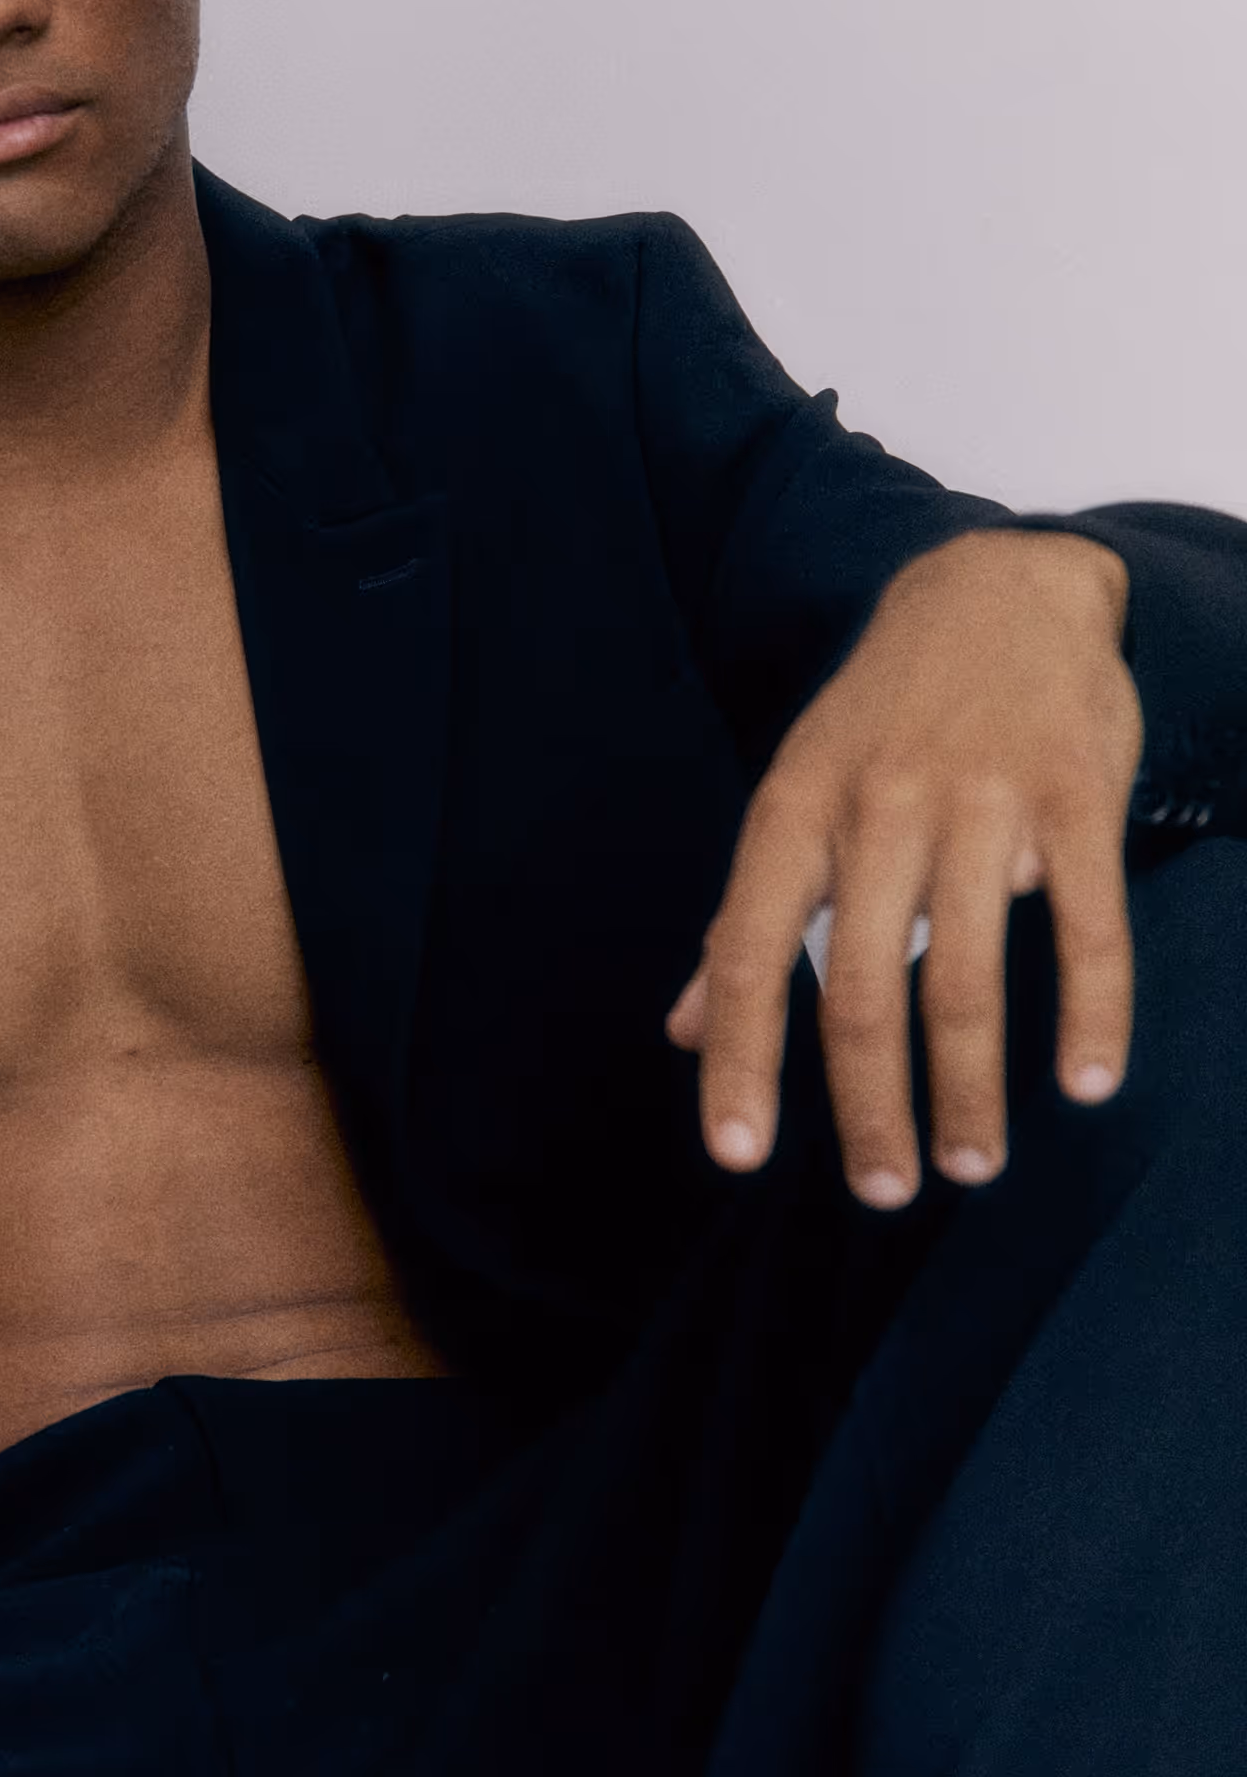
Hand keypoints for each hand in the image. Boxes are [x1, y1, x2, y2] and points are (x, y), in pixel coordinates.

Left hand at [665, 530, 1140, 1204]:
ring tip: (973, 1163)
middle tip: (886, 1190)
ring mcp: (982, 801)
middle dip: (870, 1108)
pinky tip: (1087, 1084)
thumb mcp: (797, 794)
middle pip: (862, 989)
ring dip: (970, 1088)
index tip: (737, 1156)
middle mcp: (880, 807)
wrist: (1001, 586)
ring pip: (967, 975)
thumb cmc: (884, 714)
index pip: (748, 954)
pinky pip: (1086, 926)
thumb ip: (748, 918)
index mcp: (795, 810)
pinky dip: (1090, 1015)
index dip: (739, 1060)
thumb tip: (685, 1031)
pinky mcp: (1076, 795)